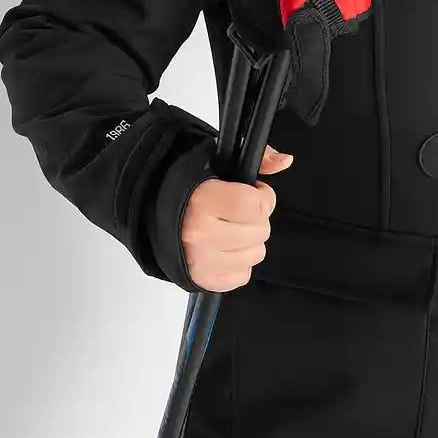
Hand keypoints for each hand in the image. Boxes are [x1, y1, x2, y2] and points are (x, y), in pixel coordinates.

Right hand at [180, 143, 292, 293]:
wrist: (153, 211)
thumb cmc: (188, 188)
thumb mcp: (219, 162)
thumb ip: (258, 157)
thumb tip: (284, 160)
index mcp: (203, 201)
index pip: (257, 206)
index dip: (263, 197)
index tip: (254, 193)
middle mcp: (200, 234)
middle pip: (261, 231)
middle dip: (256, 218)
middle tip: (237, 212)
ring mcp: (202, 261)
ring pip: (257, 254)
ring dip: (250, 241)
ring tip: (230, 228)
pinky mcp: (203, 280)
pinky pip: (244, 275)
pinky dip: (239, 262)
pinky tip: (224, 247)